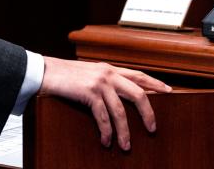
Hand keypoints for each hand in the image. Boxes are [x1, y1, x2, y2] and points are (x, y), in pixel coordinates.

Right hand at [40, 57, 171, 150]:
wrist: (45, 72)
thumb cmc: (65, 75)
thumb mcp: (89, 73)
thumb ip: (104, 81)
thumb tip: (118, 96)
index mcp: (110, 69)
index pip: (139, 75)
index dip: (155, 83)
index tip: (169, 91)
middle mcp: (108, 74)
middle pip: (137, 94)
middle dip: (147, 113)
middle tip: (152, 129)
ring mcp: (99, 83)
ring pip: (120, 111)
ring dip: (124, 131)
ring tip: (126, 145)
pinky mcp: (89, 92)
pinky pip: (103, 117)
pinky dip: (106, 131)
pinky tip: (106, 140)